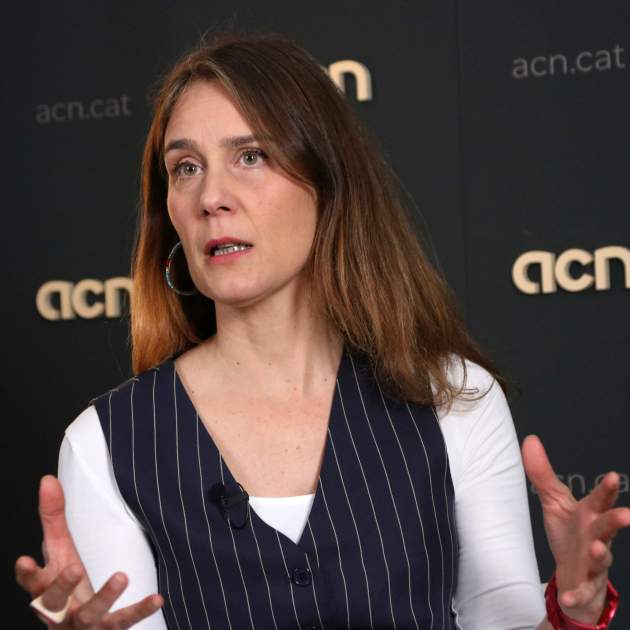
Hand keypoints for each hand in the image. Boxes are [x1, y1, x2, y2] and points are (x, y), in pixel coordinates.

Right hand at [15, 475, 162, 627]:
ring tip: (121, 576)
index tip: (24, 561)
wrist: (76, 629)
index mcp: (47, 588)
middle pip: (54, 602)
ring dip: (104, 597)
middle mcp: (61, 611)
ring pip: (89, 615)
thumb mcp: (59, 551)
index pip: (32, 583)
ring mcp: (83, 624)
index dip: (27, 574)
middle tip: (74, 569)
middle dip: (62, 587)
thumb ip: (53, 518)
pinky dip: (139, 611)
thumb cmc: (66, 586)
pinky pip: (123, 623)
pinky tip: (157, 598)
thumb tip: (48, 480)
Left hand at [522, 435, 629, 624]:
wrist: (571, 573)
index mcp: (589, 515)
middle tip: (626, 515)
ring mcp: (593, 563)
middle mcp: (596, 537)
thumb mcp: (554, 502)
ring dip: (601, 554)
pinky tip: (567, 597)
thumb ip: (543, 474)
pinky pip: (581, 591)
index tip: (610, 476)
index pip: (599, 499)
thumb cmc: (569, 533)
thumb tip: (530, 440)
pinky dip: (576, 595)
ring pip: (602, 559)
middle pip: (608, 527)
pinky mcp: (584, 585)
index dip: (606, 489)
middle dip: (617, 520)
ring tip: (597, 548)